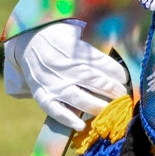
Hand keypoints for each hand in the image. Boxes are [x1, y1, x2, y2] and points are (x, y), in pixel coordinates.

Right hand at [4, 22, 129, 130]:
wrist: (27, 42)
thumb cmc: (58, 38)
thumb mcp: (75, 31)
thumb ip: (94, 39)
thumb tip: (117, 46)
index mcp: (76, 50)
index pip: (104, 64)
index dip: (119, 74)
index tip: (128, 80)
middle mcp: (66, 67)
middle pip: (96, 81)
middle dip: (115, 91)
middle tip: (124, 97)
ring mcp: (53, 83)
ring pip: (80, 98)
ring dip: (99, 106)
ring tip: (112, 110)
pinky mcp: (42, 95)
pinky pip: (55, 110)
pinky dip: (68, 119)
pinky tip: (81, 125)